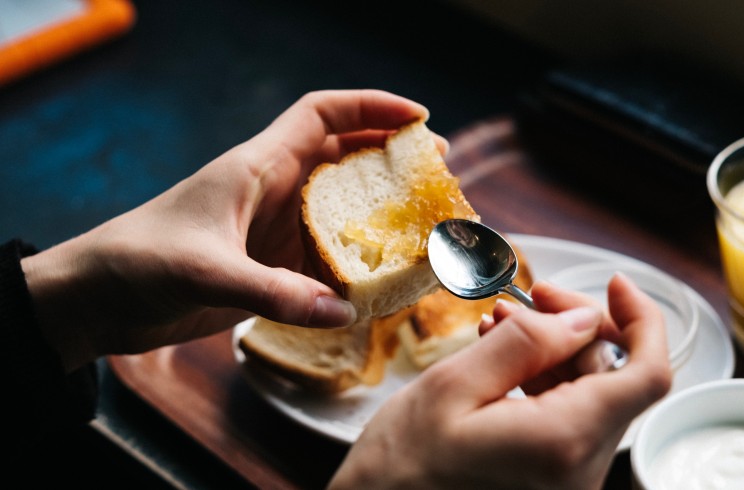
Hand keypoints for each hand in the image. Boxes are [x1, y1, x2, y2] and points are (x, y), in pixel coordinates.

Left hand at [22, 90, 437, 372]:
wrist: (99, 298)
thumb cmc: (141, 262)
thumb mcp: (208, 271)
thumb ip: (275, 293)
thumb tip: (344, 310)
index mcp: (258, 166)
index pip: (322, 114)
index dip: (372, 106)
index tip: (420, 117)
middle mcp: (274, 191)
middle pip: (344, 157)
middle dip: (392, 157)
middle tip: (437, 171)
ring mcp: (274, 229)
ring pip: (341, 208)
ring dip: (380, 212)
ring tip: (424, 223)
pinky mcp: (271, 267)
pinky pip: (326, 257)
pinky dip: (357, 262)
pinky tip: (382, 278)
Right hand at [329, 275, 670, 488]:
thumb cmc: (400, 465)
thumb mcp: (452, 387)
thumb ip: (525, 345)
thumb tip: (582, 319)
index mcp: (563, 443)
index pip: (648, 375)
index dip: (642, 320)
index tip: (615, 284)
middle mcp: (580, 471)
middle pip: (613, 379)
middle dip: (576, 328)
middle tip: (529, 296)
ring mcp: (569, 482)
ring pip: (590, 397)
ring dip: (553, 353)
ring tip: (499, 324)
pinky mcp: (553, 484)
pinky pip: (567, 420)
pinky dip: (542, 382)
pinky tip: (502, 358)